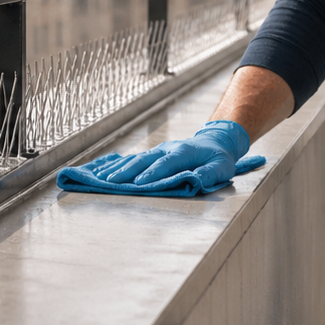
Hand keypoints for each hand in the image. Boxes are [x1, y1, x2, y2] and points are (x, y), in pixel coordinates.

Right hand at [94, 120, 251, 187]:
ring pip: (135, 158)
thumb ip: (211, 173)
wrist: (214, 141)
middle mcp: (168, 148)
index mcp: (185, 151)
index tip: (140, 183)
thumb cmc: (219, 158)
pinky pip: (133, 159)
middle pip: (145, 159)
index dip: (154, 173)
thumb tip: (196, 180)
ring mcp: (159, 150)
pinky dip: (118, 165)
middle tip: (111, 182)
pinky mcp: (153, 154)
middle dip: (127, 171)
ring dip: (118, 168)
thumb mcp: (223, 166)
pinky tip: (103, 170)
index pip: (168, 162)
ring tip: (102, 177)